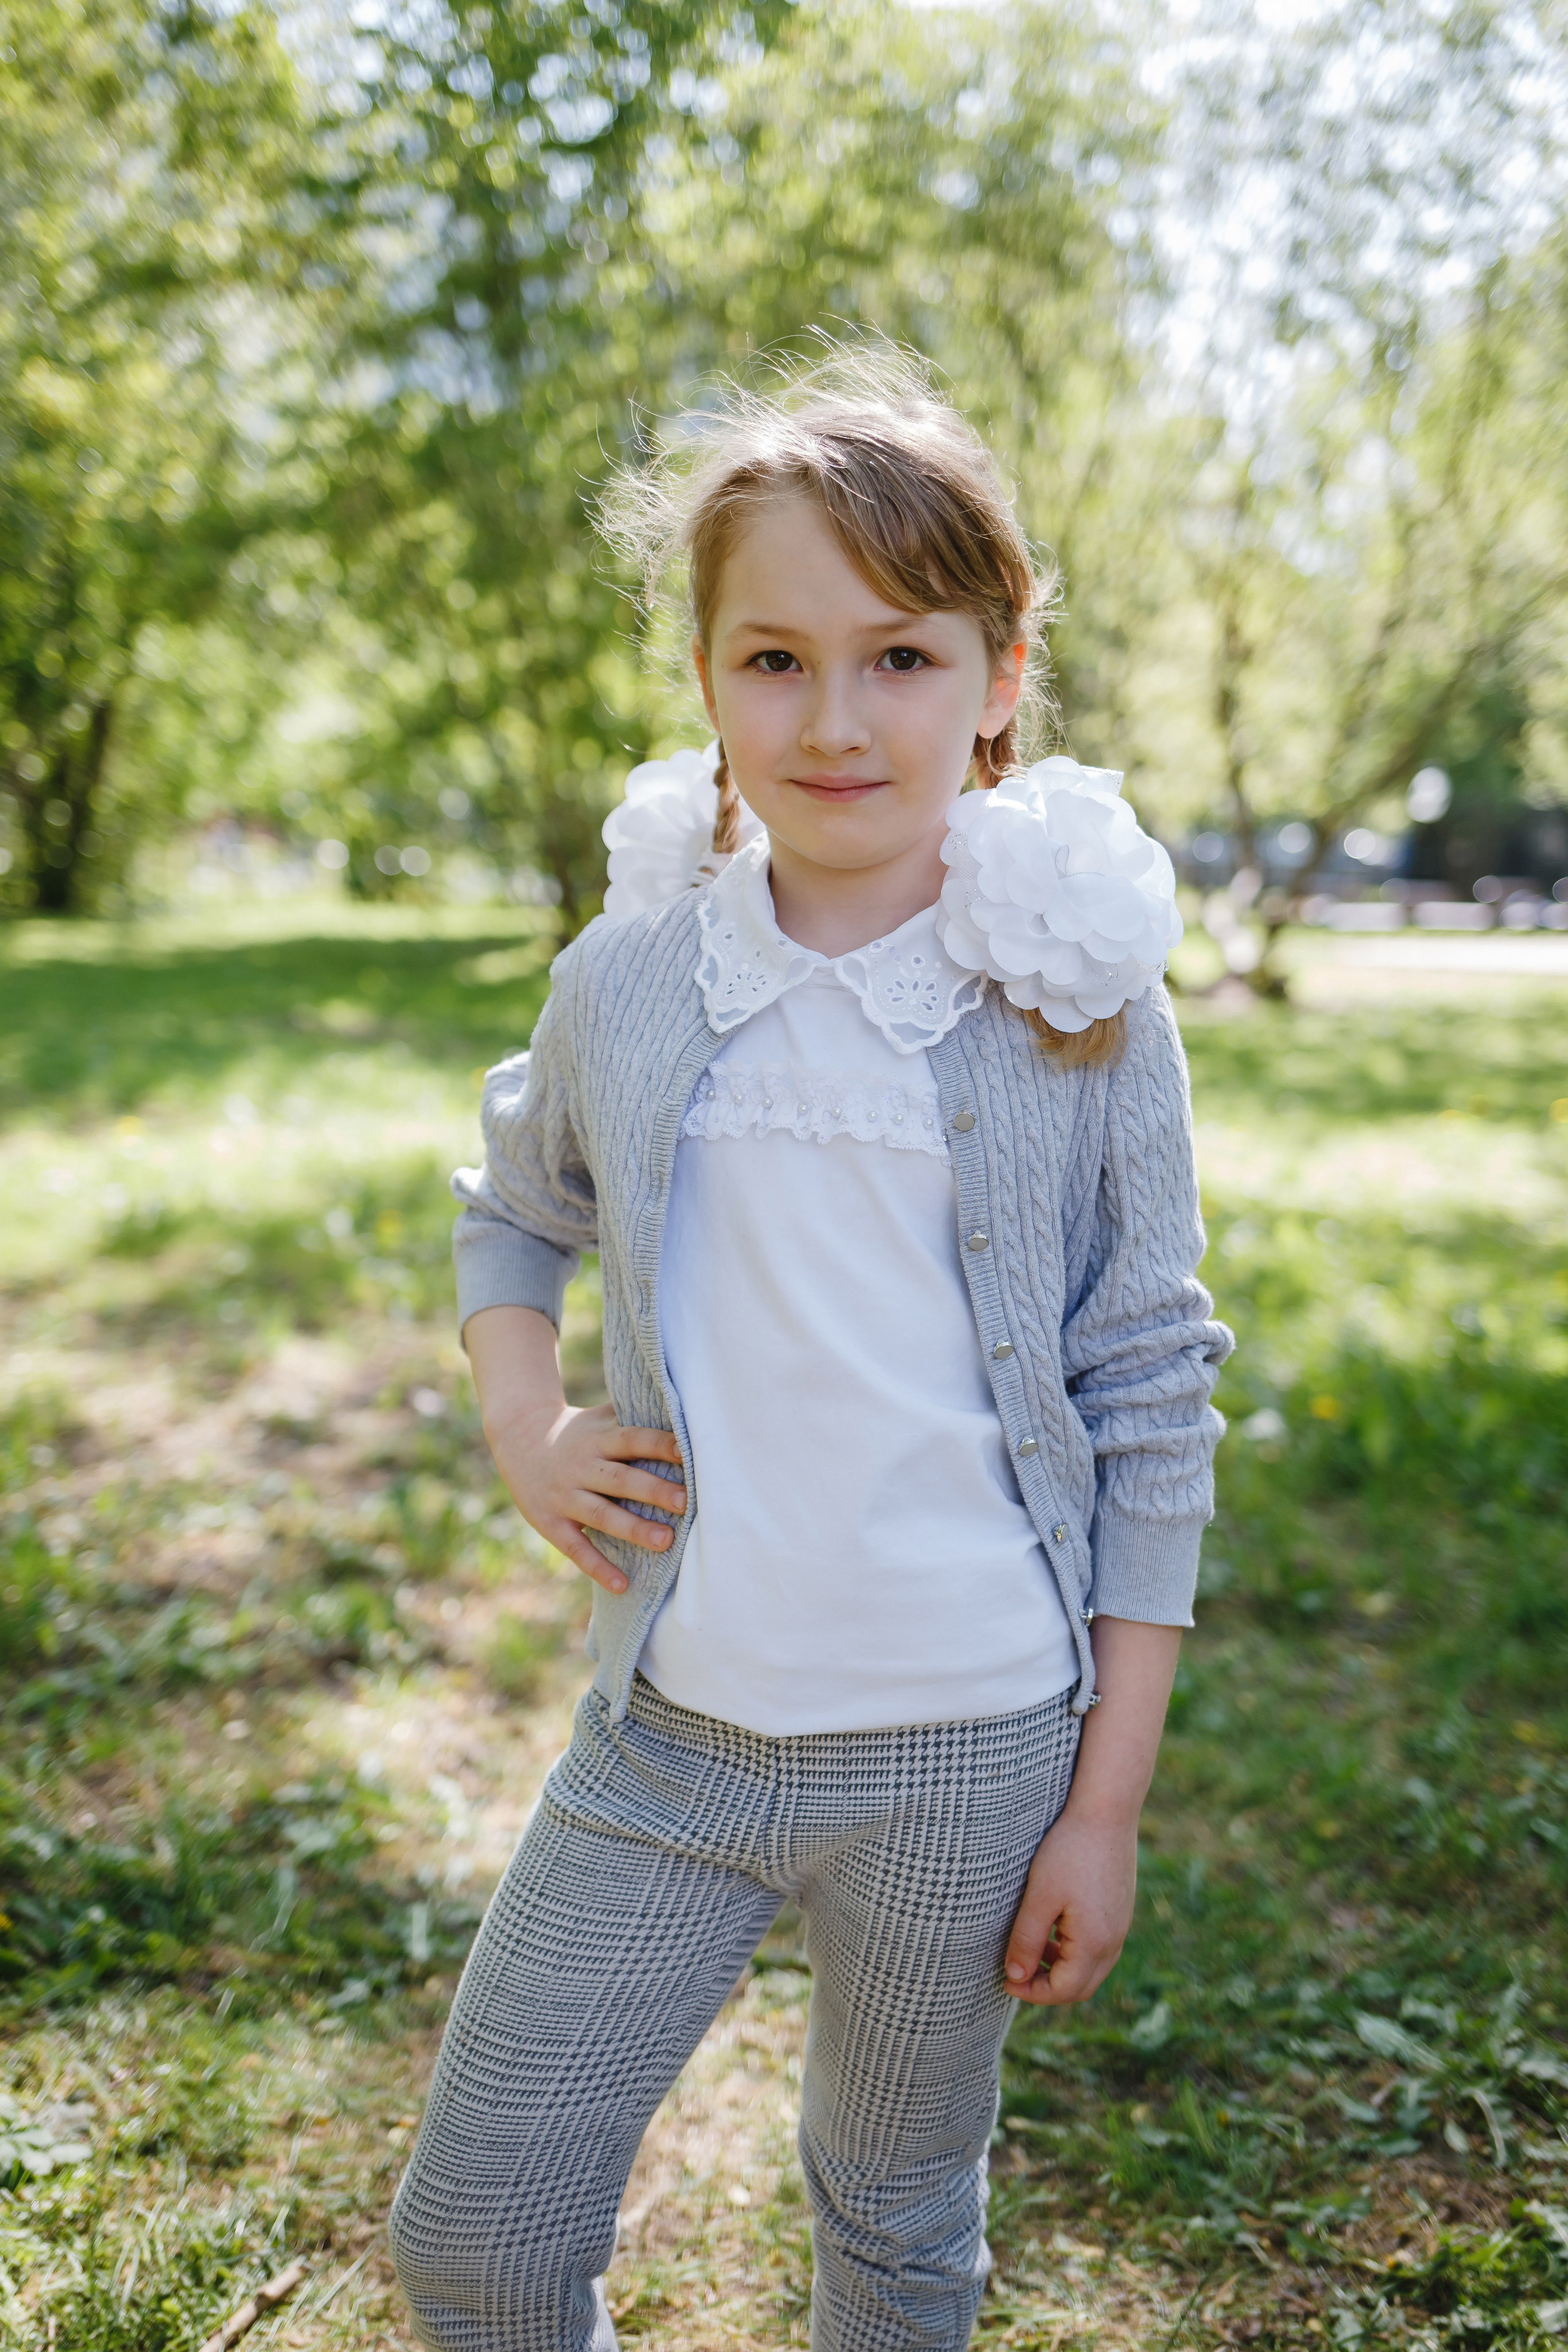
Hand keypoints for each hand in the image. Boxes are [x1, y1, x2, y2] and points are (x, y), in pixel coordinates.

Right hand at [463, 1306, 683, 1593]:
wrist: (518, 1439)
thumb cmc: (579, 1432)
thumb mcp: (600, 1419)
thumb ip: (635, 1419)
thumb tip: (687, 1413)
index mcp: (599, 1438)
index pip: (632, 1438)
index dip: (659, 1444)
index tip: (687, 1453)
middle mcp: (582, 1466)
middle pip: (621, 1479)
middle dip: (653, 1490)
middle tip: (686, 1501)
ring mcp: (565, 1496)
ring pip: (602, 1515)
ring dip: (633, 1529)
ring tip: (666, 1541)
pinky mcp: (551, 1523)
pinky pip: (577, 1548)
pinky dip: (599, 1567)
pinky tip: (623, 1584)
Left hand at [1002, 1804, 1137, 2005]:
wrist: (1107, 1811)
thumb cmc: (1069, 1850)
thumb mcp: (1039, 1897)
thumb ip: (1026, 1941)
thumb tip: (1015, 1978)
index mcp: (1095, 1943)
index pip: (1064, 1991)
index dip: (1032, 1993)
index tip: (1006, 1981)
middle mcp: (1114, 1941)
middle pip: (1081, 1987)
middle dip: (1048, 1987)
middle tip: (1017, 1973)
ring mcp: (1121, 1926)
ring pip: (1092, 1968)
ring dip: (1062, 1969)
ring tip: (1033, 1950)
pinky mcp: (1121, 1910)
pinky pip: (1099, 1947)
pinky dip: (1075, 1951)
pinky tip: (1055, 1928)